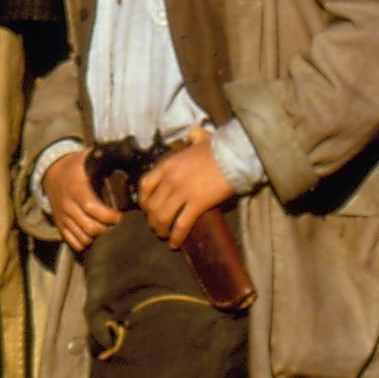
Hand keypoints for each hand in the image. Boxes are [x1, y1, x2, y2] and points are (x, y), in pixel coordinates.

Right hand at [47, 147, 121, 253]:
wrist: (51, 172)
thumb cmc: (76, 166)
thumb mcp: (89, 158)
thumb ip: (106, 158)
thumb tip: (128, 156)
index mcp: (76, 189)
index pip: (93, 208)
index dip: (109, 216)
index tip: (121, 216)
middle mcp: (67, 204)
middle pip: (89, 227)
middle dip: (106, 230)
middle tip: (117, 226)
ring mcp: (62, 216)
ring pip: (82, 237)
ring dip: (97, 238)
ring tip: (107, 231)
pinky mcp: (59, 223)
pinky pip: (72, 241)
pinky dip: (84, 242)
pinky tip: (93, 236)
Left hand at [139, 131, 233, 250]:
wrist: (235, 155)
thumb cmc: (219, 148)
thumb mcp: (200, 138)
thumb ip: (192, 137)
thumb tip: (193, 134)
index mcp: (168, 164)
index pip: (145, 185)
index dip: (143, 200)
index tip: (146, 208)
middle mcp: (170, 178)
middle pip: (151, 205)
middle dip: (151, 219)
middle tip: (156, 226)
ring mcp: (183, 191)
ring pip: (162, 217)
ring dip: (161, 229)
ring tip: (165, 236)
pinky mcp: (197, 203)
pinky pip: (181, 224)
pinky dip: (176, 236)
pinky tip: (175, 243)